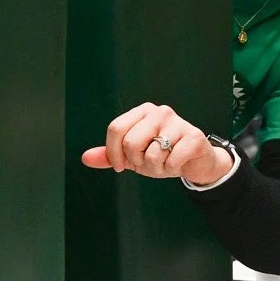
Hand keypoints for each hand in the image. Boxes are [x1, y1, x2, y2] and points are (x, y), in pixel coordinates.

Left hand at [81, 103, 232, 184]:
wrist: (193, 163)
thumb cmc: (162, 155)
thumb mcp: (132, 156)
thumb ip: (109, 156)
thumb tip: (85, 158)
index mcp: (141, 112)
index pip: (115, 129)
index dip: (113, 153)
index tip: (120, 166)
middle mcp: (159, 112)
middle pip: (131, 142)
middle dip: (137, 162)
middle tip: (149, 162)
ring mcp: (177, 122)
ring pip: (152, 154)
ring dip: (156, 167)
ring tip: (165, 162)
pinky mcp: (194, 136)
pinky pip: (171, 160)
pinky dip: (172, 168)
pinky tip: (178, 163)